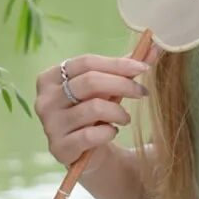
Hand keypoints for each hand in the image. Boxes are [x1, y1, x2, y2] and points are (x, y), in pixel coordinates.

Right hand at [34, 37, 156, 178]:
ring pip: (94, 107)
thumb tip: (154, 46)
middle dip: (123, 85)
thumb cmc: (97, 112)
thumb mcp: (109, 87)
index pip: (87, 62)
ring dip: (119, 112)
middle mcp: (44, 100)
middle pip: (90, 82)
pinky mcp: (59, 148)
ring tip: (125, 118)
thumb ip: (127, 68)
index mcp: (50, 77)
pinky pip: (91, 135)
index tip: (143, 68)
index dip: (118, 64)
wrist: (89, 152)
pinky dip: (109, 132)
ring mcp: (49, 125)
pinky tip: (111, 132)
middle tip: (142, 93)